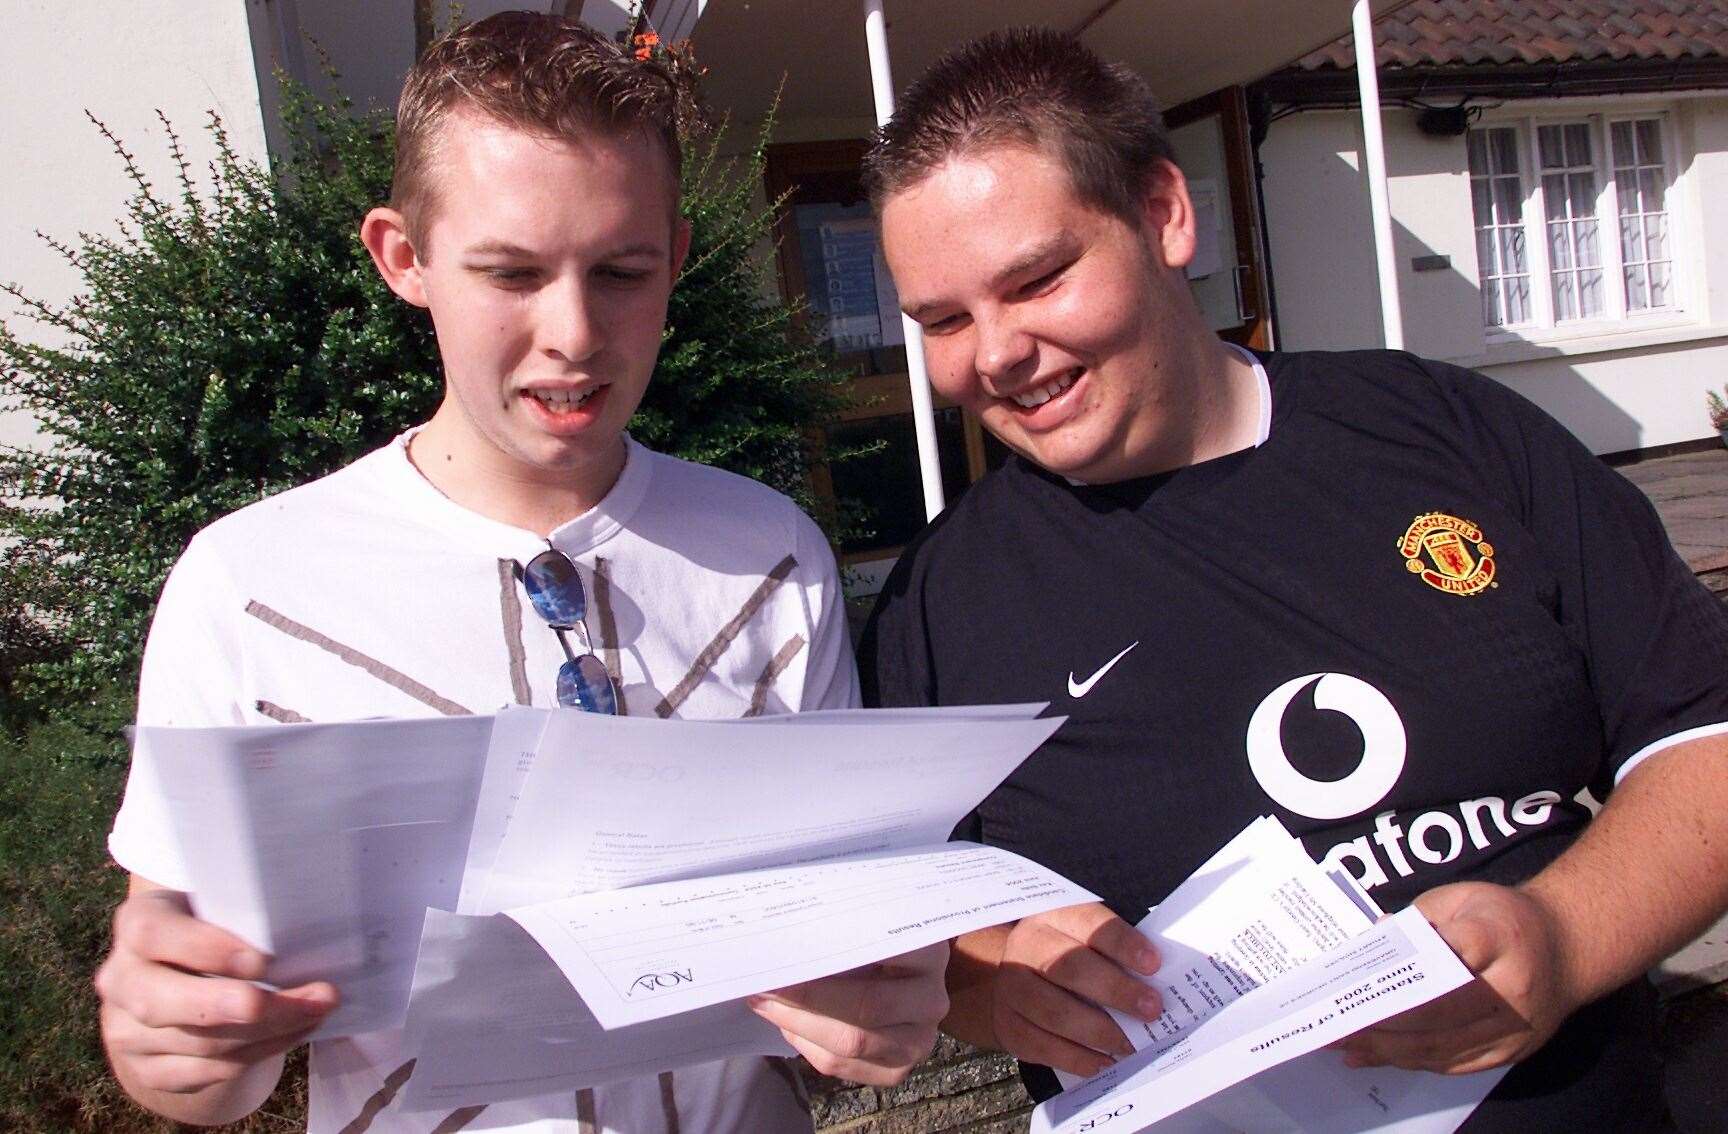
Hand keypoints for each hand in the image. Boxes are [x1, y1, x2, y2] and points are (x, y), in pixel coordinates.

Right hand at [96, 886, 337, 1096]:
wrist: (178, 971)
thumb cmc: (214, 924)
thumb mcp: (219, 902)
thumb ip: (243, 910)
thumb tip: (303, 926)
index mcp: (136, 923)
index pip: (154, 935)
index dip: (207, 949)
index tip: (264, 960)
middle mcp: (121, 979)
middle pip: (167, 1002)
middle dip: (248, 1008)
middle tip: (317, 997)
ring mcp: (126, 1031)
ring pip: (200, 1042)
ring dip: (273, 1030)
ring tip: (320, 1009)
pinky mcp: (147, 1070)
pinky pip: (207, 1070)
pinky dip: (260, 1052)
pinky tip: (295, 1031)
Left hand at [748, 942, 947, 1085]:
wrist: (908, 982)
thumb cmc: (879, 946)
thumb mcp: (872, 927)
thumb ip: (844, 929)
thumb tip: (788, 936)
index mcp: (929, 954)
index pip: (885, 953)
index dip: (837, 955)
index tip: (792, 950)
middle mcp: (931, 1001)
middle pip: (867, 1006)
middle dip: (807, 997)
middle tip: (765, 983)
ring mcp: (918, 1042)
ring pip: (850, 1043)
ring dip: (797, 1023)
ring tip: (763, 1003)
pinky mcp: (896, 1072)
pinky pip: (841, 1066)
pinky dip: (806, 1044)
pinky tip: (787, 1024)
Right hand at [991, 903, 1161, 1078]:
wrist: (1015, 973)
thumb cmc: (1068, 952)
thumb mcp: (1087, 936)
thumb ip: (1121, 950)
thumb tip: (1170, 975)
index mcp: (1054, 915)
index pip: (1091, 925)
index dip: (1123, 944)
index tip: (1154, 964)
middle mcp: (1027, 946)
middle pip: (1069, 966)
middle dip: (1116, 990)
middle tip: (1151, 1010)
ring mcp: (1012, 987)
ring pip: (1054, 1011)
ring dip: (1099, 1031)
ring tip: (1131, 1044)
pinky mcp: (1008, 1024)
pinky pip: (1043, 1046)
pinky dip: (1078, 1058)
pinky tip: (1105, 1062)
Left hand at [1334, 882, 1574, 1075]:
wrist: (1567, 948)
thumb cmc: (1501, 917)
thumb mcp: (1460, 899)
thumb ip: (1415, 919)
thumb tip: (1368, 941)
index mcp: (1499, 936)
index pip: (1449, 954)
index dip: (1404, 971)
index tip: (1359, 981)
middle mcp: (1513, 988)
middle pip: (1439, 1012)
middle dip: (1382, 1021)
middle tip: (1336, 1021)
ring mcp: (1516, 1027)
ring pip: (1442, 1046)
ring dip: (1388, 1050)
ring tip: (1345, 1043)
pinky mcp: (1512, 1052)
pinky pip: (1454, 1063)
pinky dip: (1411, 1061)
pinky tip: (1377, 1055)